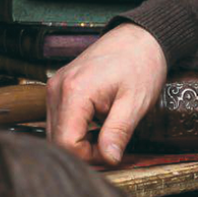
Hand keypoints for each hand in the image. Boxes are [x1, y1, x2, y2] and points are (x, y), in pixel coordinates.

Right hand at [47, 23, 166, 164]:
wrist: (141, 36)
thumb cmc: (142, 64)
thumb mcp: (135, 102)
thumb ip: (118, 132)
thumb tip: (109, 160)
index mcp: (74, 91)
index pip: (66, 143)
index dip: (88, 155)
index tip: (110, 151)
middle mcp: (57, 88)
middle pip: (57, 139)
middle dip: (84, 149)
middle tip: (111, 144)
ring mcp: (55, 86)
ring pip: (56, 131)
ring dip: (79, 139)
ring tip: (107, 128)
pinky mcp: (59, 86)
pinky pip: (60, 117)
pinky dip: (76, 126)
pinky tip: (98, 120)